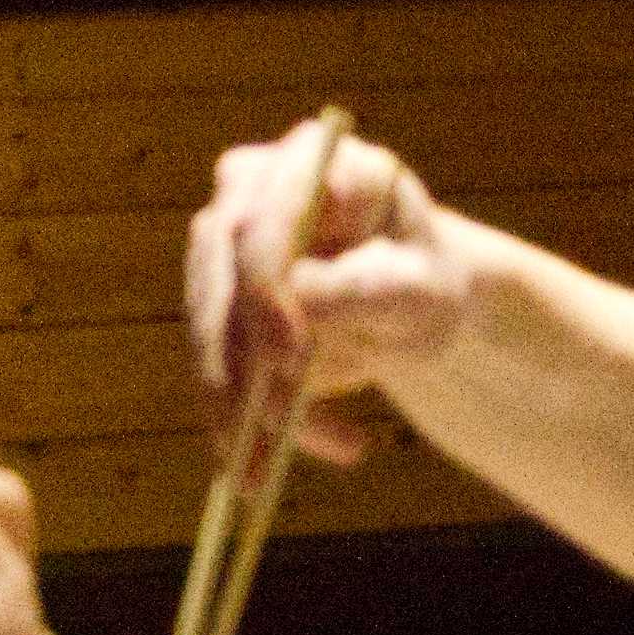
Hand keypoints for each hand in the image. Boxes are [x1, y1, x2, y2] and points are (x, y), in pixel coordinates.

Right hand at [181, 122, 467, 464]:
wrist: (412, 305)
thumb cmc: (426, 282)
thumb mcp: (421, 290)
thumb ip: (366, 288)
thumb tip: (298, 303)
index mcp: (314, 159)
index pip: (267, 218)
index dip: (267, 287)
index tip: (289, 358)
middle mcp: (253, 187)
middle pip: (220, 274)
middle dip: (240, 362)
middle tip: (266, 434)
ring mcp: (222, 241)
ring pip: (207, 327)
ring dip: (232, 407)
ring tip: (263, 474)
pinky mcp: (211, 295)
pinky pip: (211, 362)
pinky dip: (237, 419)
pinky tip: (265, 464)